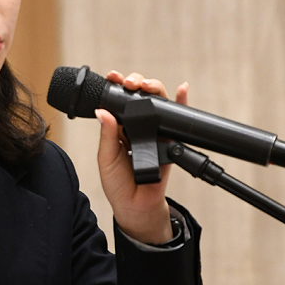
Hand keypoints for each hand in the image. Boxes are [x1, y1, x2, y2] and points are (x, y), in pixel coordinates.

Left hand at [96, 70, 189, 243]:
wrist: (136, 207)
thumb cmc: (118, 185)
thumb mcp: (107, 158)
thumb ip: (107, 135)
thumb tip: (103, 111)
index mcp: (118, 129)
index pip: (118, 103)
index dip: (116, 88)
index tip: (112, 78)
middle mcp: (137, 127)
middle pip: (139, 98)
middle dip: (136, 83)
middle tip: (128, 83)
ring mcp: (155, 132)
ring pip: (158, 104)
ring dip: (154, 88)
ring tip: (146, 85)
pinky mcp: (170, 141)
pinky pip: (177, 120)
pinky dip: (182, 103)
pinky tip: (181, 90)